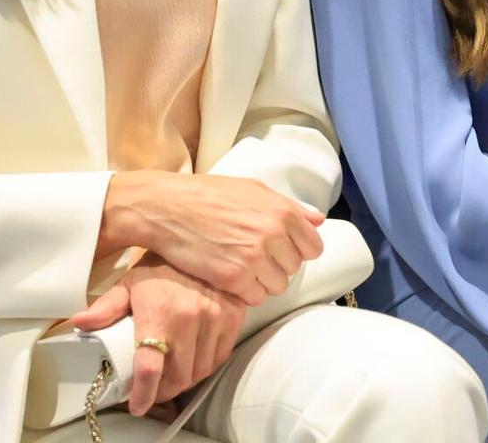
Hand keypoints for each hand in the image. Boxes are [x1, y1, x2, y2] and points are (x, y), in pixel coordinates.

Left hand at [73, 257, 246, 416]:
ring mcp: (216, 317)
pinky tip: (195, 359)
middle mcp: (191, 317)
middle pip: (178, 377)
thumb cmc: (162, 264)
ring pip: (201, 370)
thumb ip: (107, 307)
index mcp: (160, 313)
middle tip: (154, 388)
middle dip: (164, 390)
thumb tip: (79, 322)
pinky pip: (220, 356)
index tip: (138, 405)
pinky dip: (206, 365)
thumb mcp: (131, 282)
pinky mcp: (234, 315)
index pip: (151, 368)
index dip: (143, 395)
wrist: (204, 238)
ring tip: (173, 375)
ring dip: (186, 380)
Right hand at [100, 172, 323, 305]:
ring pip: (276, 286)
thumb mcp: (255, 189)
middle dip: (278, 264)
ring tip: (242, 266)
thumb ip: (290, 207)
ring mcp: (254, 259)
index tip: (283, 249)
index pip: (313, 247)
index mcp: (283, 212)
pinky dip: (245, 292)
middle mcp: (274, 236)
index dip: (299, 249)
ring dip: (263, 281)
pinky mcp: (233, 279)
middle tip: (255, 255)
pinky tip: (231, 276)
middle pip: (293, 268)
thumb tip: (318, 220)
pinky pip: (254, 298)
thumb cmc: (211, 194)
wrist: (169, 207)